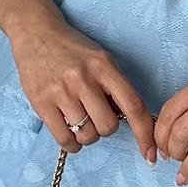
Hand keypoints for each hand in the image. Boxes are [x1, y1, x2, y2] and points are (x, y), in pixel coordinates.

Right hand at [10, 19, 156, 162]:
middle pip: (108, 126)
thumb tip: (130, 121)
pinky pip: (64, 139)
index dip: (145, 133)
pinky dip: (72, 144)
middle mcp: (84, 78)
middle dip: (106, 129)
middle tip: (96, 117)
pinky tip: (70, 134)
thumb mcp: (101, 59)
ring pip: (87, 135)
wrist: (37, 33)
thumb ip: (114, 86)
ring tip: (80, 121)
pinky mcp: (41, 102)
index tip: (150, 153)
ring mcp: (61, 91)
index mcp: (104, 66)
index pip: (133, 105)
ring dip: (88, 136)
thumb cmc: (73, 49)